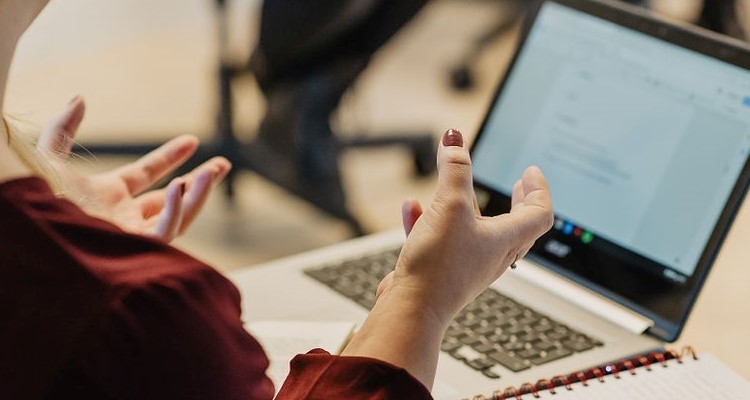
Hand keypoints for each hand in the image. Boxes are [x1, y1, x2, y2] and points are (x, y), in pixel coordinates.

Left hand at [38, 96, 230, 240]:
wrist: (32, 232)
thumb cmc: (34, 200)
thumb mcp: (47, 157)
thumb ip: (63, 128)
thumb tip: (79, 98)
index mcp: (107, 196)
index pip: (147, 175)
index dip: (170, 157)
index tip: (191, 140)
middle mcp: (123, 218)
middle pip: (172, 200)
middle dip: (200, 183)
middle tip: (223, 165)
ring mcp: (131, 236)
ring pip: (177, 217)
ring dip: (197, 194)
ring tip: (213, 171)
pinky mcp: (135, 251)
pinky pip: (165, 232)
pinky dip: (175, 209)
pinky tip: (179, 186)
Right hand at [379, 128, 552, 324]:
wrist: (412, 308)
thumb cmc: (439, 265)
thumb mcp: (450, 205)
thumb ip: (453, 169)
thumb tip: (454, 138)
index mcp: (506, 239)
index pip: (540, 213)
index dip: (539, 189)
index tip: (530, 172)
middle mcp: (492, 254)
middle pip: (516, 225)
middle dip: (516, 202)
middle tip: (519, 186)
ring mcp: (467, 264)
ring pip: (475, 230)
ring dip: (466, 206)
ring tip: (453, 188)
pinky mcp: (441, 271)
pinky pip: (441, 240)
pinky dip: (430, 221)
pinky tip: (411, 208)